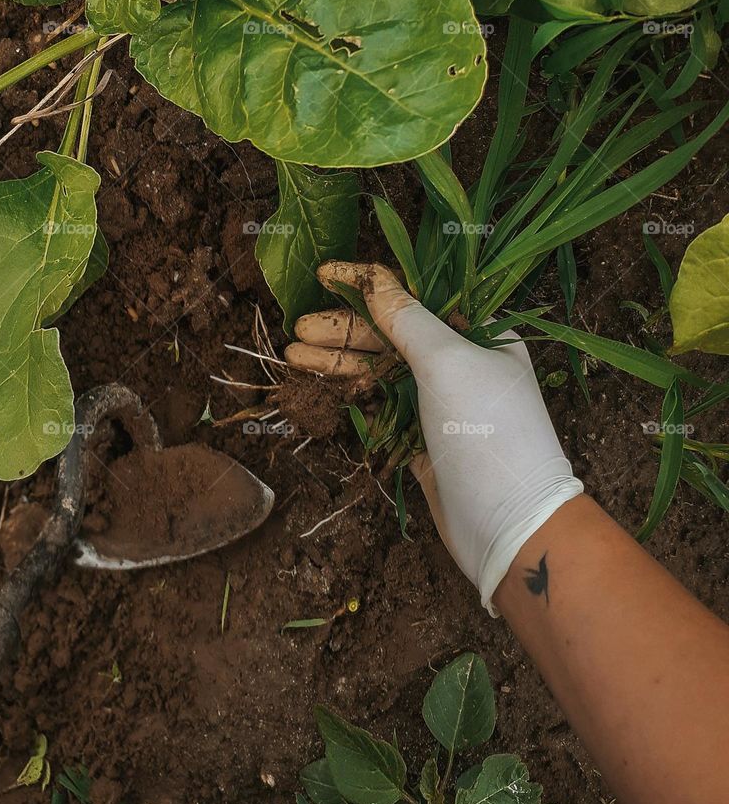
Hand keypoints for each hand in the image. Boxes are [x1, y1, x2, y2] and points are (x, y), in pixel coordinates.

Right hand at [285, 261, 582, 612]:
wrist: (509, 527)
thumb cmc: (487, 432)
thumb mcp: (447, 363)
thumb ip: (408, 320)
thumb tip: (375, 282)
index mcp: (481, 334)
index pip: (418, 294)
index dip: (369, 283)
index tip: (326, 275)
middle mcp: (462, 362)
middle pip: (392, 333)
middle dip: (345, 329)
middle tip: (299, 327)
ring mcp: (440, 402)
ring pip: (381, 369)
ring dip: (339, 361)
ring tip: (293, 354)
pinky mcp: (422, 437)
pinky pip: (380, 403)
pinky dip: (351, 392)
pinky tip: (319, 384)